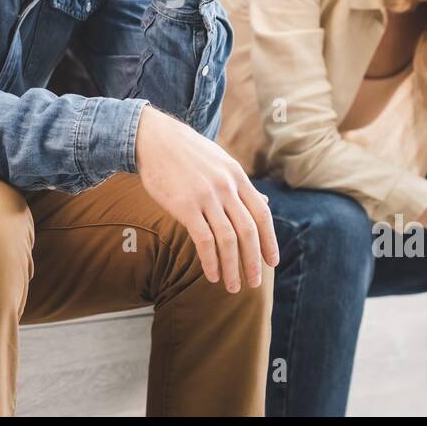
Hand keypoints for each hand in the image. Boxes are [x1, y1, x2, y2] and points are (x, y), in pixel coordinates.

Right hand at [133, 105, 278, 291]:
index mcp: (237, 176)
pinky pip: (203, 240)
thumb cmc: (187, 152)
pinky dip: (210, 261)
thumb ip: (241, 185)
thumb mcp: (221, 162)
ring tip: (233, 287)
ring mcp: (206, 196)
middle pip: (248, 231)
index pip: (262, 214)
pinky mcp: (185, 206)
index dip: (269, 240)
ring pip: (228, 239)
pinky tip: (212, 275)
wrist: (155, 138)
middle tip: (254, 283)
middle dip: (253, 261)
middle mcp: (226, 186)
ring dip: (233, 267)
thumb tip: (265, 203)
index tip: (271, 261)